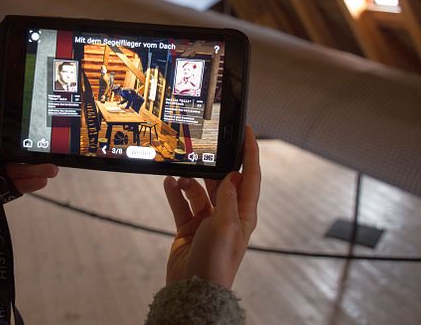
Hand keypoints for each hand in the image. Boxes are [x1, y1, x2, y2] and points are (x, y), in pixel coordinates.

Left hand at [0, 127, 57, 248]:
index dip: (6, 130)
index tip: (26, 124)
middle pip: (7, 156)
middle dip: (27, 156)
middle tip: (47, 154)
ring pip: (14, 172)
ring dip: (32, 172)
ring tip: (51, 171)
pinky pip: (14, 187)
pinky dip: (27, 185)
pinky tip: (41, 182)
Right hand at [162, 126, 260, 288]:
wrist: (193, 289)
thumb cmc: (216, 262)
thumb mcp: (226, 225)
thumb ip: (229, 198)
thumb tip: (235, 176)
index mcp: (243, 214)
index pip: (250, 176)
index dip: (250, 153)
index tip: (247, 132)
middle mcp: (227, 214)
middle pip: (223, 180)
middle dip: (213, 164)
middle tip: (203, 146)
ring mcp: (207, 221)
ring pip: (199, 190)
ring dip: (189, 180)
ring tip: (180, 172)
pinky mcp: (189, 227)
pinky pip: (182, 203)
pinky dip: (175, 192)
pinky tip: (169, 183)